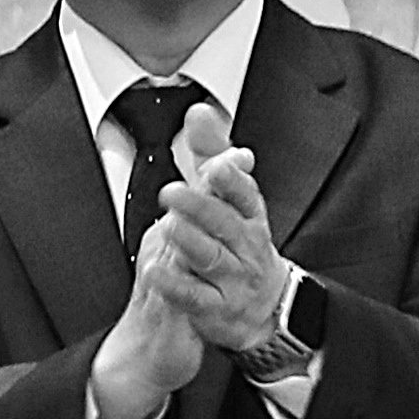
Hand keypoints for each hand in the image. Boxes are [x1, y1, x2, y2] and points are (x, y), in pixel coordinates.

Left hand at [154, 108, 303, 348]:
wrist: (264, 307)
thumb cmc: (241, 243)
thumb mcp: (230, 198)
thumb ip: (212, 155)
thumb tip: (200, 111)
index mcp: (249, 216)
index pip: (246, 194)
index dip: (233, 180)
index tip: (217, 165)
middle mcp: (245, 246)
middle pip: (225, 225)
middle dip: (201, 207)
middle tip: (172, 192)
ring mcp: (233, 278)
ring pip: (212, 258)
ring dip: (191, 242)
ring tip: (170, 227)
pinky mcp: (216, 307)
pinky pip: (195, 296)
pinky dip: (175, 285)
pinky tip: (155, 272)